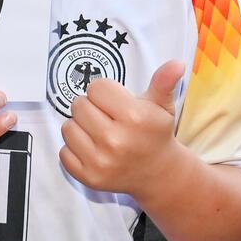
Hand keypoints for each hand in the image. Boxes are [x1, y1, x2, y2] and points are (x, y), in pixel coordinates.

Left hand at [60, 61, 186, 197]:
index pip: (96, 88)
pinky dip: (74, 149)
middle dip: (91, 107)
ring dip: (80, 127)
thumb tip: (177, 63)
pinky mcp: (89, 177)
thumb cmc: (155, 133)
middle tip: (106, 116)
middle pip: (79, 105)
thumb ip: (164, 82)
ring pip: (68, 127)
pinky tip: (93, 149)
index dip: (105, 92)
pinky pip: (64, 152)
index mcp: (134, 117)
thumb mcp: (162, 105)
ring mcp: (100, 162)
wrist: (158, 173)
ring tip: (98, 132)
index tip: (115, 102)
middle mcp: (115, 141)